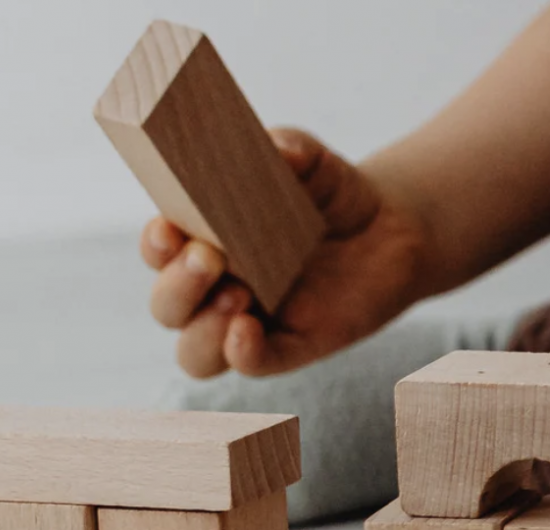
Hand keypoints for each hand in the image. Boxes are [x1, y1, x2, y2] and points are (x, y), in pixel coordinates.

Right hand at [142, 128, 432, 377]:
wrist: (394, 229)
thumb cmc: (334, 194)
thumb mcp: (315, 164)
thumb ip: (292, 149)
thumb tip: (275, 147)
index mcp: (204, 240)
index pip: (160, 250)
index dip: (155, 244)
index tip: (168, 228)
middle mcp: (216, 288)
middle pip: (168, 305)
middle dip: (177, 286)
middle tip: (209, 258)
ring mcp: (251, 320)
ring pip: (195, 350)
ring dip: (201, 330)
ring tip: (238, 294)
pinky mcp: (292, 345)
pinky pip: (253, 363)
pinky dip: (241, 354)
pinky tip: (246, 330)